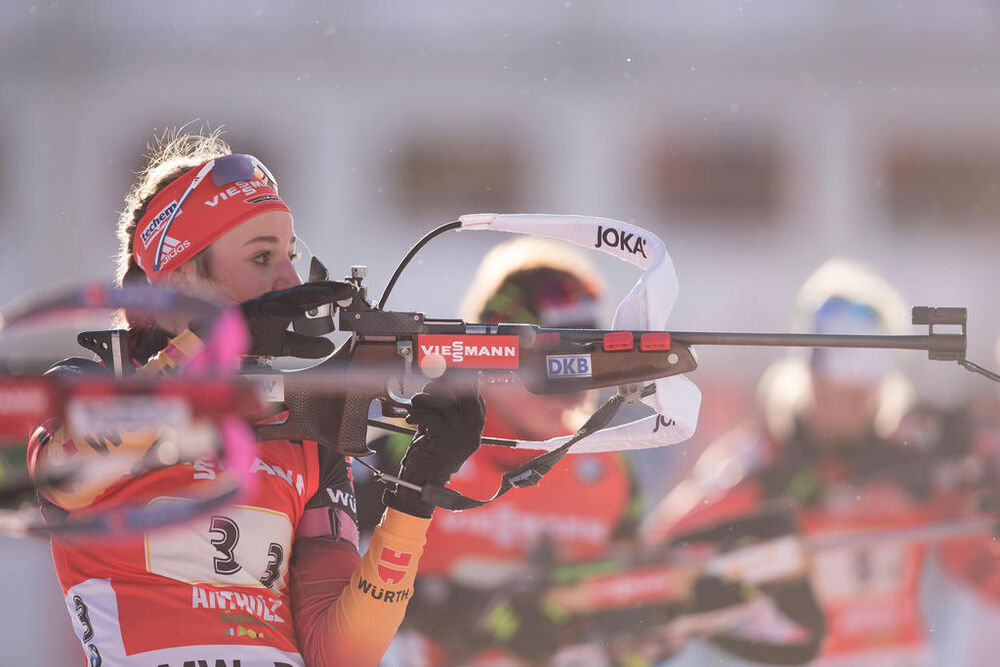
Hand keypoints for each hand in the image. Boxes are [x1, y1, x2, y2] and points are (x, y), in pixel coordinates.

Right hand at [239, 281, 355, 357]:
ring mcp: (267, 303)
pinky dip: (285, 310)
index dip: (332, 293)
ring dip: (311, 294)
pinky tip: (298, 311)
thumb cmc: (253, 336)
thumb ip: (306, 346)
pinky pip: (272, 310)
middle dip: (328, 289)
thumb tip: (329, 347)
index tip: (350, 293)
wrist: (225, 340)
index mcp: (287, 306)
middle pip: (308, 292)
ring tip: (329, 294)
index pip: (314, 297)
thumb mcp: (285, 345)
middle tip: (348, 288)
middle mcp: (279, 300)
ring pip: (292, 296)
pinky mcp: (254, 311)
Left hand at [385, 375, 485, 516]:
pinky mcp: (445, 442)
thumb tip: (439, 379)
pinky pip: (430, 416)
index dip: (458, 380)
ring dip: (423, 399)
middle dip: (440, 386)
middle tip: (426, 388)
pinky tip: (411, 419)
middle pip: (462, 394)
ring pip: (443, 403)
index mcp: (475, 426)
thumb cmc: (428, 454)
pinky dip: (416, 413)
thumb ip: (443, 406)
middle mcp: (472, 431)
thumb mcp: (440, 426)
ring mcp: (461, 437)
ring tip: (415, 405)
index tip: (444, 372)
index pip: (473, 394)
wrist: (420, 484)